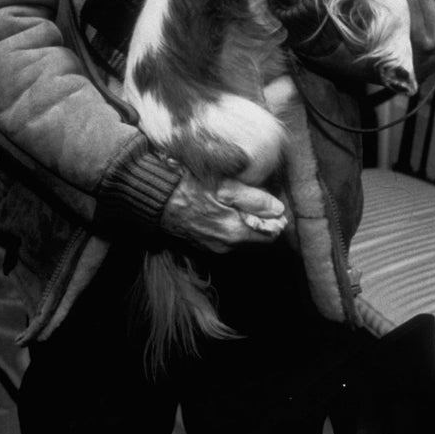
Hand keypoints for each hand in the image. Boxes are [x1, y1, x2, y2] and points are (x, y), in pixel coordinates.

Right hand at [160, 172, 286, 253]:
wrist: (155, 196)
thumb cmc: (189, 186)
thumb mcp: (224, 187)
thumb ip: (253, 199)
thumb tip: (278, 209)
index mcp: (233, 232)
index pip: (269, 236)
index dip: (276, 220)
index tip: (274, 203)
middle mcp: (225, 246)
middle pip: (255, 237)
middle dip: (261, 220)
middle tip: (257, 198)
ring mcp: (212, 247)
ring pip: (240, 238)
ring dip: (245, 222)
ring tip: (240, 200)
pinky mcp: (202, 244)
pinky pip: (225, 238)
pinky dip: (230, 225)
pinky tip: (224, 208)